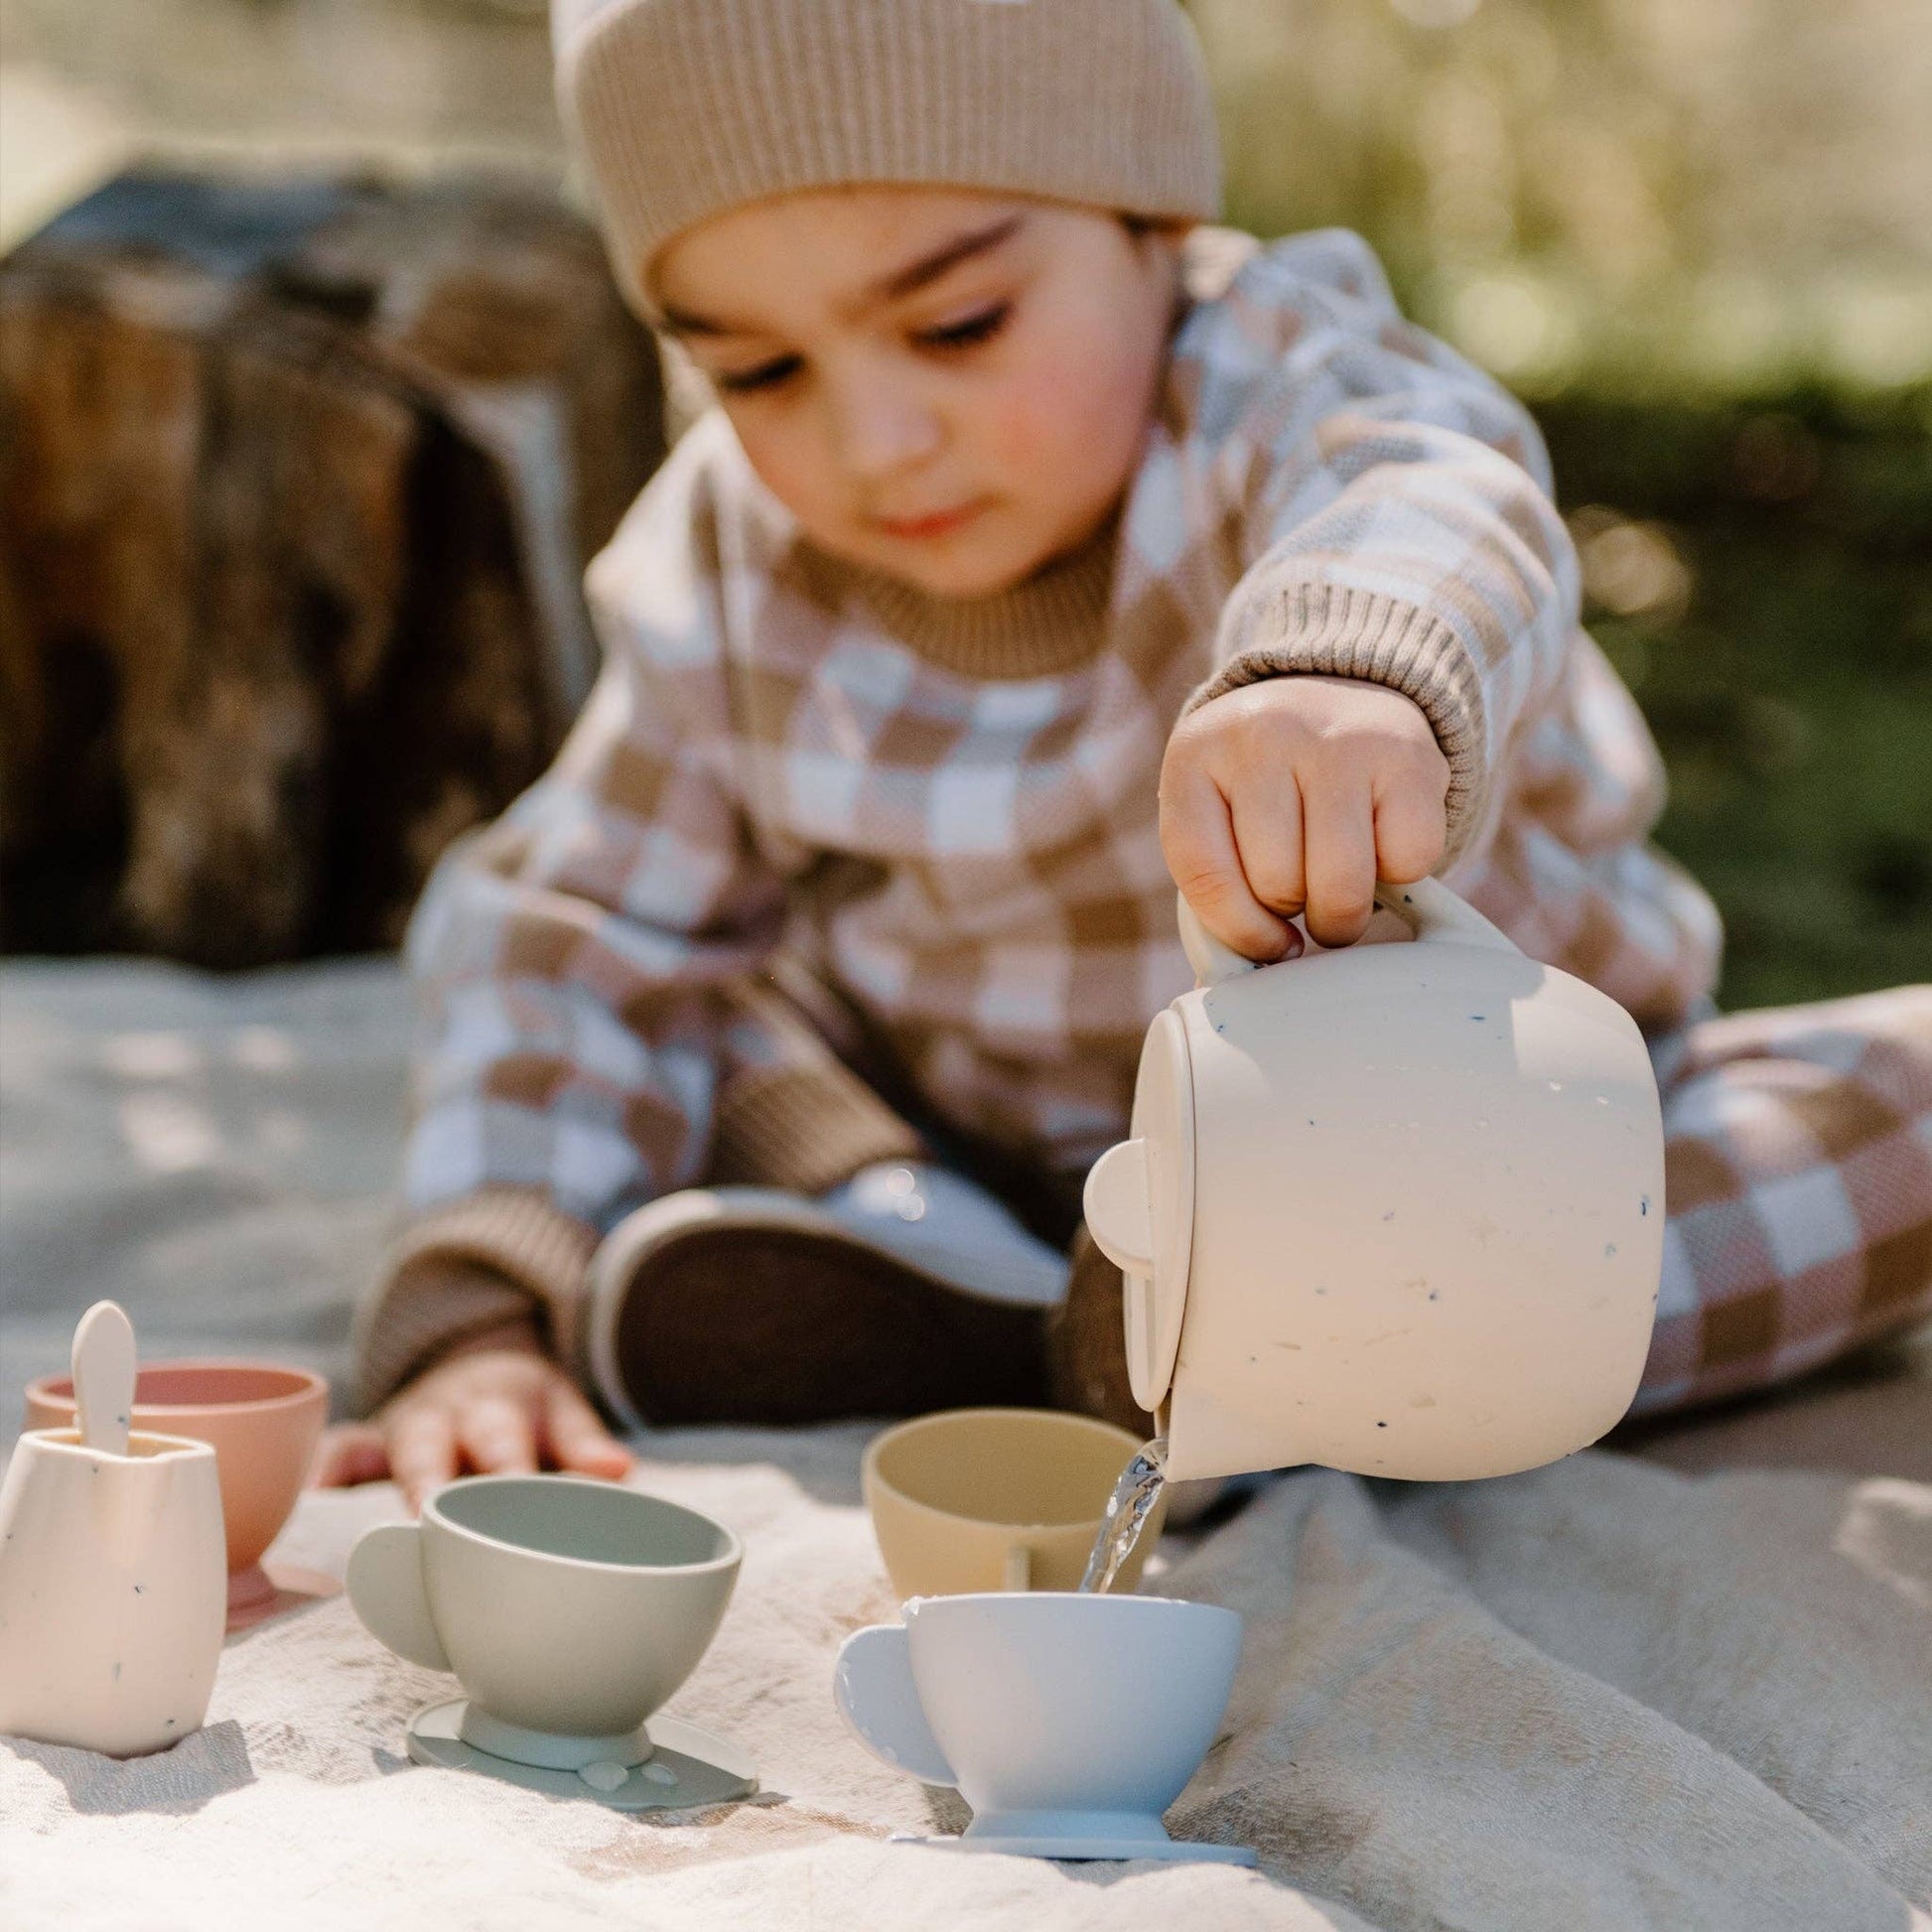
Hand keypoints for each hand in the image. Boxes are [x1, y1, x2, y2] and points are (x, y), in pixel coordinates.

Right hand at [310, 1317, 632, 1513]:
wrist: (477, 1366)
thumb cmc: (522, 1410)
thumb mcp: (559, 1412)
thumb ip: (582, 1442)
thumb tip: (619, 1470)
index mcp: (499, 1408)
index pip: (504, 1443)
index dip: (507, 1471)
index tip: (511, 1496)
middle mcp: (447, 1415)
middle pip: (435, 1450)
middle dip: (430, 1486)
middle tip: (427, 1523)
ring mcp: (403, 1428)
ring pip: (386, 1452)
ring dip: (374, 1486)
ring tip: (362, 1525)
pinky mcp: (367, 1442)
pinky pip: (341, 1453)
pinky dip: (324, 1471)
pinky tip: (310, 1497)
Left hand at [1160, 675, 1448, 957]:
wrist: (1341, 694)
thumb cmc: (1266, 785)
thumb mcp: (1218, 814)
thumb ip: (1214, 888)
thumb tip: (1233, 985)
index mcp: (1194, 756)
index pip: (1206, 877)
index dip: (1241, 933)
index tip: (1269, 944)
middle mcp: (1264, 735)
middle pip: (1278, 886)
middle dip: (1294, 911)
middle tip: (1304, 889)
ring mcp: (1338, 741)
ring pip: (1341, 886)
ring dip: (1343, 911)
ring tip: (1336, 884)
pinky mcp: (1409, 756)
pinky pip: (1408, 862)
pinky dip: (1400, 873)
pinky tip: (1378, 840)